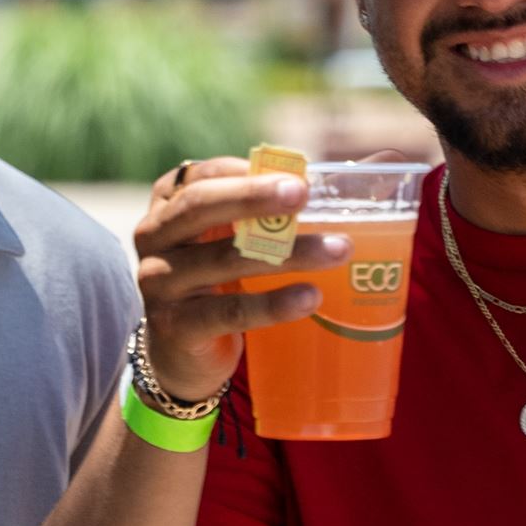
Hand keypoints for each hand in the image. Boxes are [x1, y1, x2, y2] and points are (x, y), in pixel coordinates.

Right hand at [133, 158, 349, 404]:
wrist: (181, 354)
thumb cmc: (218, 280)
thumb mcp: (233, 237)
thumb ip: (275, 207)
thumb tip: (372, 171)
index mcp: (168, 203)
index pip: (203, 174)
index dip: (248, 172)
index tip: (299, 176)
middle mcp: (154, 236)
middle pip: (201, 206)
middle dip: (254, 198)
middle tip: (304, 194)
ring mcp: (159, 282)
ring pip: (225, 260)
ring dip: (286, 253)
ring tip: (339, 249)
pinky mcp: (176, 326)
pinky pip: (229, 311)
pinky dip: (272, 304)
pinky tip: (310, 298)